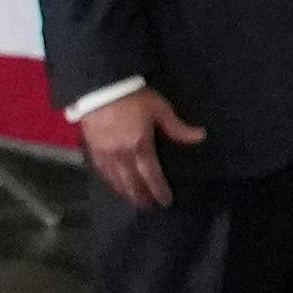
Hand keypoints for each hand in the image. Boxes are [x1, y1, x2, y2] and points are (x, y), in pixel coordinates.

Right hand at [78, 89, 195, 208]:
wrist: (100, 86)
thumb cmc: (134, 97)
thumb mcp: (159, 109)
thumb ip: (177, 128)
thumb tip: (200, 137)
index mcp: (140, 147)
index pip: (151, 176)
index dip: (158, 190)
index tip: (165, 201)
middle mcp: (121, 155)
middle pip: (131, 183)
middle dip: (141, 196)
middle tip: (148, 206)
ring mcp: (104, 153)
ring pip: (115, 180)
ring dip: (125, 192)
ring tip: (133, 199)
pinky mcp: (92, 148)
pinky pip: (101, 171)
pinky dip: (109, 181)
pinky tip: (113, 184)